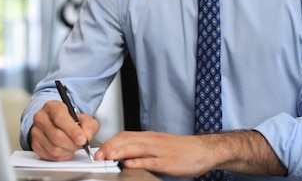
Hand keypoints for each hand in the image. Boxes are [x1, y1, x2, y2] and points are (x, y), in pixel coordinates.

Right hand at [29, 100, 99, 161]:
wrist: (56, 124)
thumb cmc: (69, 120)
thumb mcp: (83, 118)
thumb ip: (89, 125)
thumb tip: (87, 135)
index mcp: (52, 106)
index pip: (60, 118)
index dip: (72, 131)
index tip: (83, 139)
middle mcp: (41, 117)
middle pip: (57, 136)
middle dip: (73, 144)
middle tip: (81, 144)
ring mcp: (36, 132)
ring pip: (54, 148)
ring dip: (68, 151)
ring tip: (73, 146)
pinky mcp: (35, 144)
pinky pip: (50, 156)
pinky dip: (62, 156)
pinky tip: (66, 150)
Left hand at [94, 130, 285, 177]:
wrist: (204, 150)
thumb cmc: (182, 149)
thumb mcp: (159, 146)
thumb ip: (143, 150)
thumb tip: (125, 157)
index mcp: (149, 137)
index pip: (124, 135)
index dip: (110, 142)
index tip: (98, 150)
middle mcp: (152, 141)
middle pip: (127, 140)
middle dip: (110, 147)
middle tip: (97, 155)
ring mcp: (160, 151)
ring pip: (137, 148)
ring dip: (120, 152)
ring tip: (108, 157)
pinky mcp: (168, 161)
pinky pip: (152, 161)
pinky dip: (140, 162)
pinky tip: (130, 165)